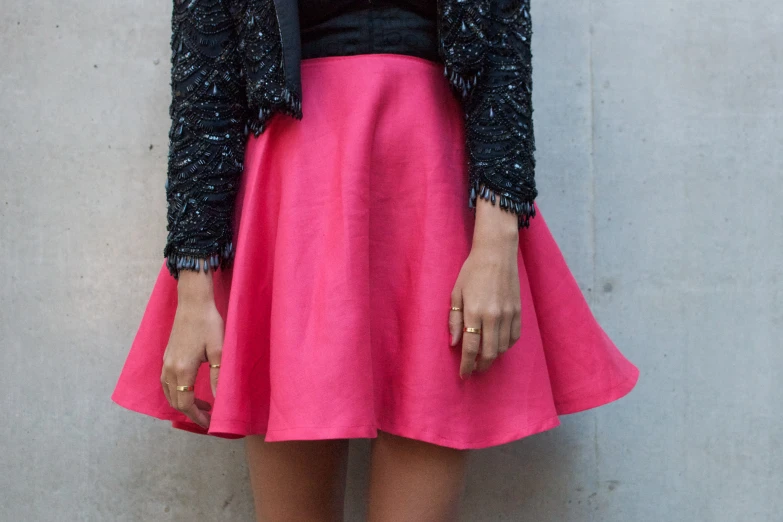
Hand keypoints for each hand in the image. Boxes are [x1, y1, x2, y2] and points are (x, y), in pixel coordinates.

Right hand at [160, 268, 223, 428]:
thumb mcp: (219, 350)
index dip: (196, 416)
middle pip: (175, 401)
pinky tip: (189, 389)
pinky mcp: (166, 356)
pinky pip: (166, 382)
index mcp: (182, 369)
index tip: (209, 423)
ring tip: (202, 405)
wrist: (193, 303)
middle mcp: (169, 368)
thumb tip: (218, 399)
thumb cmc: (208, 324)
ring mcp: (165, 362)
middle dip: (190, 412)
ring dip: (183, 402)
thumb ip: (217, 376)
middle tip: (208, 416)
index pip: (185, 403)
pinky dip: (176, 392)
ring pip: (168, 392)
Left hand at [449, 198, 521, 378]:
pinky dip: (506, 346)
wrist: (496, 254)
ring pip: (502, 348)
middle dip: (480, 366)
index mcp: (474, 311)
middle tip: (473, 370)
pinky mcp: (518, 311)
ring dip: (493, 357)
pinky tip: (498, 346)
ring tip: (483, 359)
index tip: (463, 374)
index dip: (466, 364)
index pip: (470, 347)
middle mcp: (493, 316)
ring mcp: (508, 314)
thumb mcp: (456, 293)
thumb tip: (454, 343)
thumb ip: (454, 320)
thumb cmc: (472, 272)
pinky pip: (514, 337)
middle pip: (489, 353)